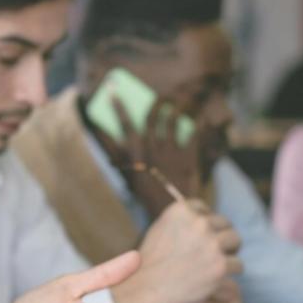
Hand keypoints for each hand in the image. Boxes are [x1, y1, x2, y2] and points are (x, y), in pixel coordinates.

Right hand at [102, 94, 203, 216]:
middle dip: (156, 102)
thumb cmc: (147, 192)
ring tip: (178, 102)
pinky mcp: (189, 158)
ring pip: (173, 121)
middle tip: (160, 96)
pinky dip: (198, 122)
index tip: (113, 92)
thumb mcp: (126, 174)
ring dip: (175, 108)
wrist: (171, 211)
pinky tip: (200, 116)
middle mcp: (153, 150)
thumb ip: (115, 152)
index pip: (125, 124)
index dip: (118, 106)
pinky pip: (195, 134)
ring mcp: (172, 153)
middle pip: (152, 117)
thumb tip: (102, 131)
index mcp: (136, 154)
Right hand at [116, 198, 243, 302]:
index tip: (198, 237)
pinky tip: (216, 277)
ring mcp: (211, 244)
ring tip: (216, 263)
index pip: (204, 208)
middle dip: (220, 236)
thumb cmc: (151, 261)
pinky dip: (229, 272)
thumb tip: (204, 214)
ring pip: (235, 241)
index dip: (203, 223)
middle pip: (225, 224)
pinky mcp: (220, 266)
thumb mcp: (160, 228)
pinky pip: (238, 265)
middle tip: (211, 252)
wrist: (146, 290)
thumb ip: (182, 219)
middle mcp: (198, 223)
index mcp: (182, 210)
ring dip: (228, 252)